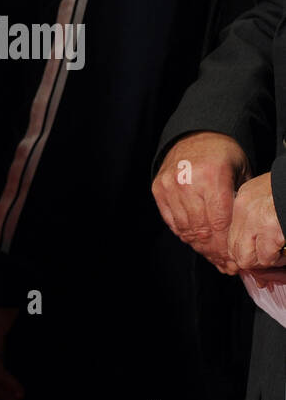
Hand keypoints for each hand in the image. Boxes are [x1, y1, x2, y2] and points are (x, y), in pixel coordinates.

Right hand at [152, 131, 249, 273]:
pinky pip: (172, 221)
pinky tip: (197, 241)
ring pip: (185, 229)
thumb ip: (240, 205)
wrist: (196, 135)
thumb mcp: (242, 173)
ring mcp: (170, 184)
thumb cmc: (223, 156)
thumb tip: (241, 241)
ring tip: (212, 257)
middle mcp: (187, 181)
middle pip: (201, 229)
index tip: (234, 261)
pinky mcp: (158, 187)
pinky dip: (185, 234)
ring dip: (200, 247)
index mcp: (212, 176)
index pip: (219, 223)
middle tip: (225, 265)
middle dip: (215, 252)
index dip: (226, 246)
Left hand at [227, 171, 285, 286]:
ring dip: (263, 262)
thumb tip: (255, 242)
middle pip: (235, 250)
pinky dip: (277, 259)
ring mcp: (255, 220)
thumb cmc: (285, 187)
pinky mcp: (270, 229)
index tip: (254, 255)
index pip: (230, 236)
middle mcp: (244, 211)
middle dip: (251, 260)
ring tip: (278, 253)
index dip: (242, 250)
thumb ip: (254, 216)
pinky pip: (266, 257)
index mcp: (242, 202)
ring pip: (247, 258)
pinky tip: (284, 250)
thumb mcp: (264, 196)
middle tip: (267, 257)